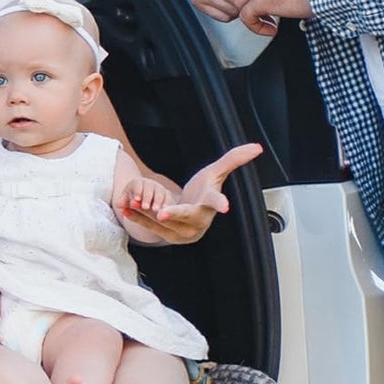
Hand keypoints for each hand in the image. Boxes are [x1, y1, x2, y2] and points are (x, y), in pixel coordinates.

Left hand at [114, 175, 174, 221]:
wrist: (143, 202)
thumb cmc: (132, 202)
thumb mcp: (126, 201)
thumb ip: (123, 202)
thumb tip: (119, 204)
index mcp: (137, 183)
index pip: (137, 184)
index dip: (136, 191)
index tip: (136, 200)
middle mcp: (150, 184)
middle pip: (149, 188)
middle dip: (147, 197)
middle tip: (145, 207)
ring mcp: (160, 189)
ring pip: (160, 193)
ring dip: (158, 202)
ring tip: (155, 211)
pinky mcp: (168, 196)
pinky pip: (169, 199)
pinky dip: (167, 205)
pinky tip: (167, 213)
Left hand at [123, 142, 263, 243]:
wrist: (191, 214)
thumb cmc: (203, 191)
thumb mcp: (215, 172)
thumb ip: (234, 159)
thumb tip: (257, 147)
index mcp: (210, 203)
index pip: (217, 202)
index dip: (220, 203)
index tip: (225, 207)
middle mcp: (198, 220)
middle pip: (186, 216)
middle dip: (174, 215)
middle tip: (162, 213)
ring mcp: (183, 231)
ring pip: (165, 223)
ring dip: (147, 215)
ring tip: (133, 204)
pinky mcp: (168, 236)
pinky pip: (152, 228)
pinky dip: (139, 219)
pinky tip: (126, 210)